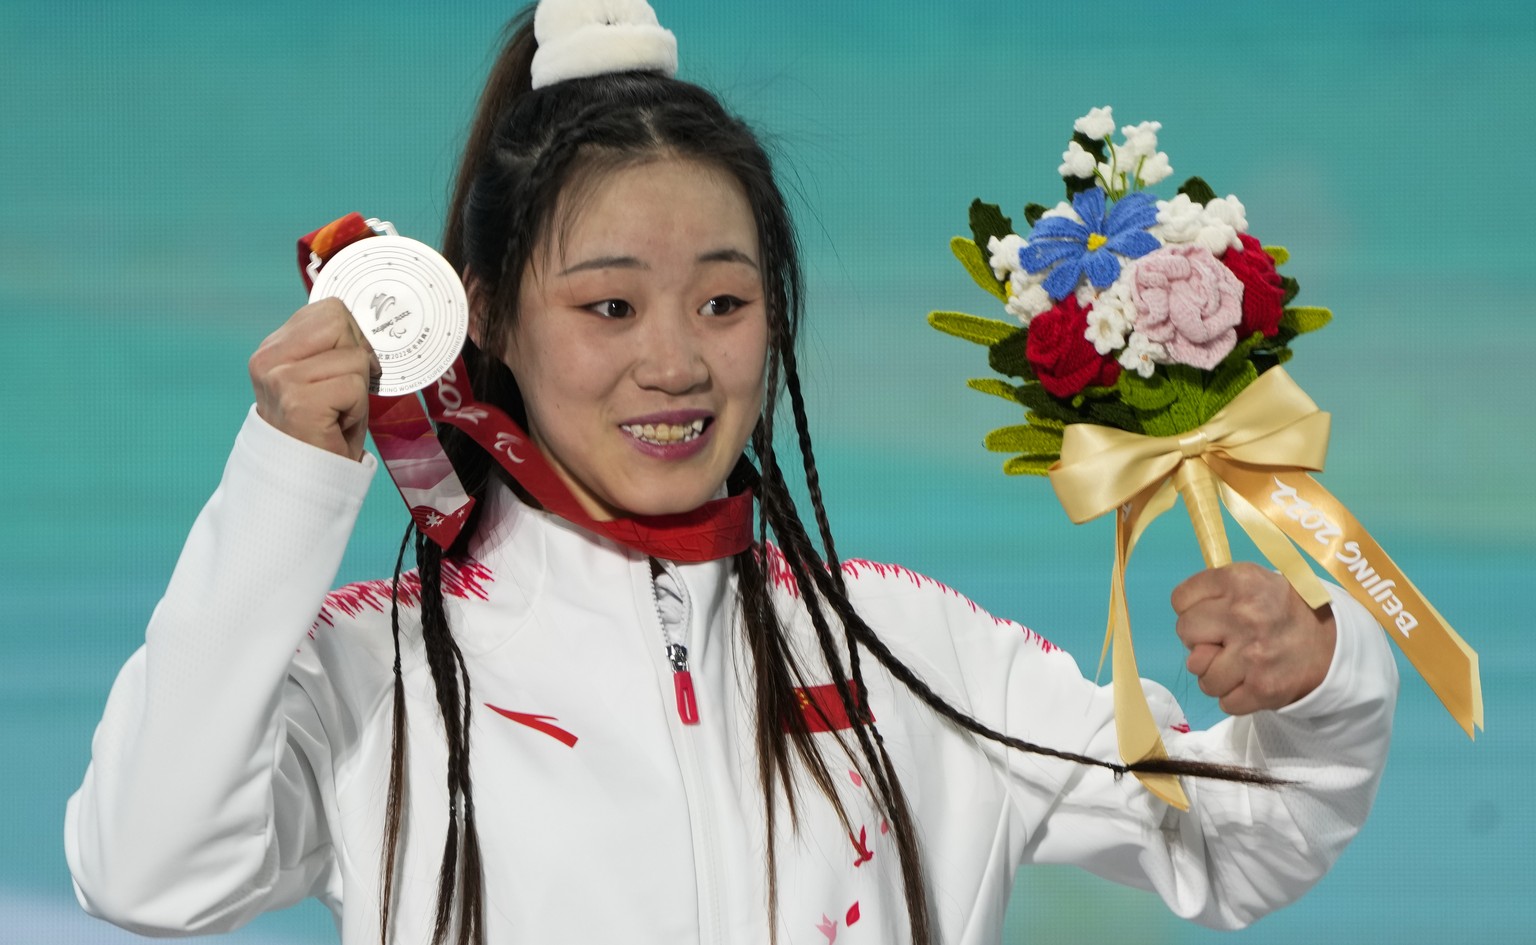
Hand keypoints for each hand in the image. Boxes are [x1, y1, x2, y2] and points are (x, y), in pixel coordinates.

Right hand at [249, 298, 379, 460]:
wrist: (307, 481)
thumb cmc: (324, 430)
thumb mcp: (325, 378)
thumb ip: (333, 347)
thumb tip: (367, 319)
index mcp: (273, 349)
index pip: (330, 310)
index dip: (352, 340)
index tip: (346, 374)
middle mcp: (268, 359)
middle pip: (341, 323)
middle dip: (357, 360)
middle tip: (344, 396)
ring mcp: (279, 378)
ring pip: (353, 356)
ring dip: (358, 389)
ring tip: (338, 412)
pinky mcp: (297, 400)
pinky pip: (354, 385)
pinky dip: (358, 409)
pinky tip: (337, 425)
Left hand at [1172, 562, 1336, 714]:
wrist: (1333, 643)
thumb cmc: (1281, 608)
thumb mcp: (1252, 581)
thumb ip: (1215, 593)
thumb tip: (1186, 621)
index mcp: (1239, 582)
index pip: (1180, 599)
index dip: (1191, 609)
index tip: (1210, 614)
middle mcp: (1244, 615)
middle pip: (1185, 632)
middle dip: (1199, 639)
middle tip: (1222, 641)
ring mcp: (1252, 655)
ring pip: (1200, 673)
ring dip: (1214, 673)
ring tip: (1236, 664)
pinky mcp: (1263, 689)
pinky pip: (1223, 701)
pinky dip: (1233, 696)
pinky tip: (1249, 681)